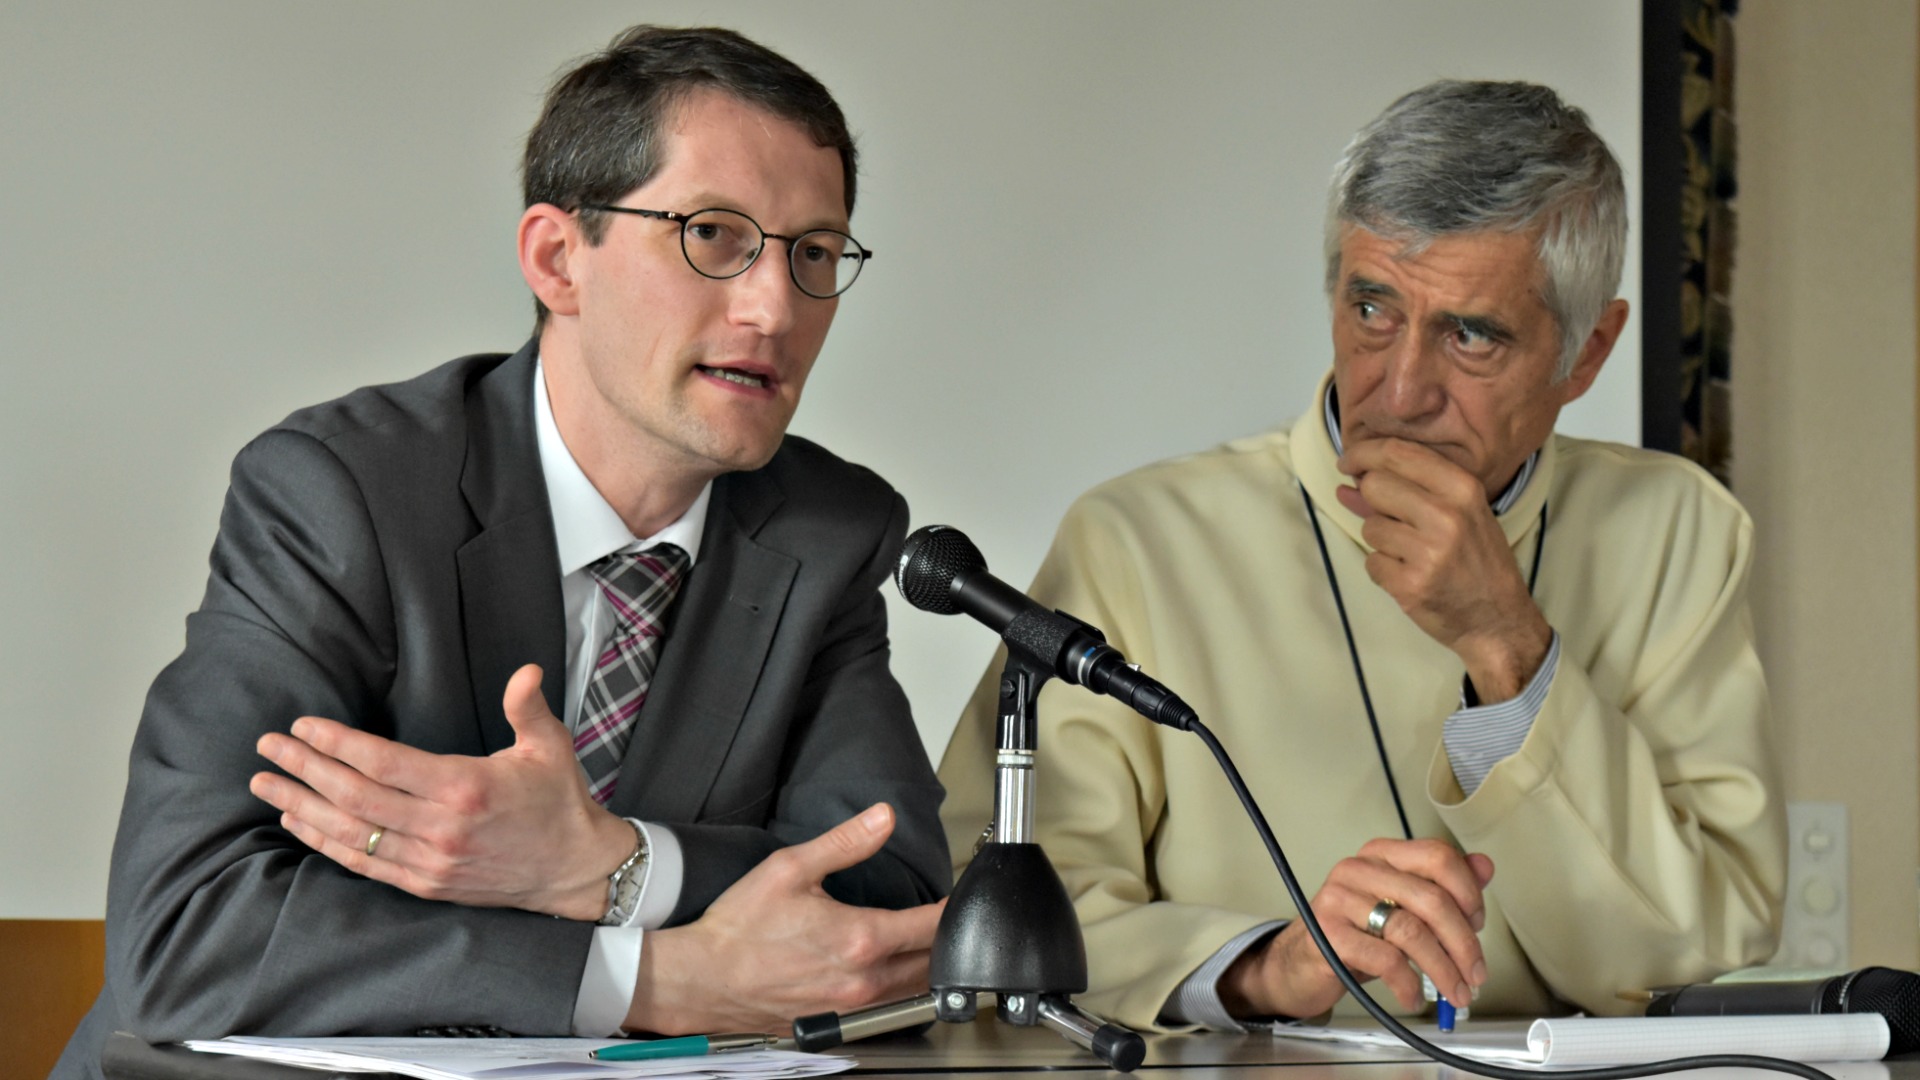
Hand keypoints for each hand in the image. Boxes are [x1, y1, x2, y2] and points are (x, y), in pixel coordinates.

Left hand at [249, 663, 634, 919]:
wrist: (574, 869)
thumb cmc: (559, 800)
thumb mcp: (551, 746)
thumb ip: (528, 707)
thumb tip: (526, 671)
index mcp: (465, 786)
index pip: (383, 762)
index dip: (337, 743)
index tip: (303, 726)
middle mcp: (441, 828)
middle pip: (354, 796)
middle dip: (304, 769)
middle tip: (267, 747)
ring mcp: (429, 862)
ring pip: (350, 833)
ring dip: (301, 806)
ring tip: (266, 784)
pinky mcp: (425, 884)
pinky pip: (363, 863)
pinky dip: (324, 843)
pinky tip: (298, 822)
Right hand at [629, 803, 944, 1034]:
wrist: (703, 978)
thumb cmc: (739, 928)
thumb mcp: (790, 868)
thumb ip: (844, 842)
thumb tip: (882, 818)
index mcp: (860, 938)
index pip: (930, 925)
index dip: (951, 909)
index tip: (956, 896)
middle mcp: (864, 979)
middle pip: (931, 963)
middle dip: (944, 941)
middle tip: (944, 920)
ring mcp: (852, 1007)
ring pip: (912, 992)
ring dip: (925, 969)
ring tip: (924, 946)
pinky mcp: (838, 1023)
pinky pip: (885, 1012)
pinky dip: (899, 993)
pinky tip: (890, 975)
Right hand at [1220, 838, 1493, 1018]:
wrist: (1298, 962)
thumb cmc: (1356, 933)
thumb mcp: (1401, 907)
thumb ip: (1443, 886)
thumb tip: (1484, 867)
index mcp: (1382, 854)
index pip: (1437, 856)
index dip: (1468, 892)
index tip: (1477, 925)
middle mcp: (1359, 868)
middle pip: (1430, 898)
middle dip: (1463, 944)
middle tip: (1476, 975)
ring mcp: (1339, 899)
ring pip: (1411, 932)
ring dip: (1443, 970)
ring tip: (1454, 993)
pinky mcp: (1328, 934)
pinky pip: (1385, 959)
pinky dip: (1408, 984)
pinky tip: (1414, 996)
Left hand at [1336, 438, 1551, 700]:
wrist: (1499, 620)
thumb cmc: (1478, 561)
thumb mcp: (1461, 514)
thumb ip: (1407, 491)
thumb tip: (1346, 483)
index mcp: (1463, 489)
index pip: (1397, 453)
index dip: (1362, 453)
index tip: (1347, 462)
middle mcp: (1447, 515)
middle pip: (1375, 485)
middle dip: (1372, 500)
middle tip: (1392, 518)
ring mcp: (1428, 552)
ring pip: (1370, 527)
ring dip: (1381, 540)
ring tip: (1413, 554)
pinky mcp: (1410, 585)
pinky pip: (1371, 562)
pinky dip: (1383, 570)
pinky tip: (1410, 576)